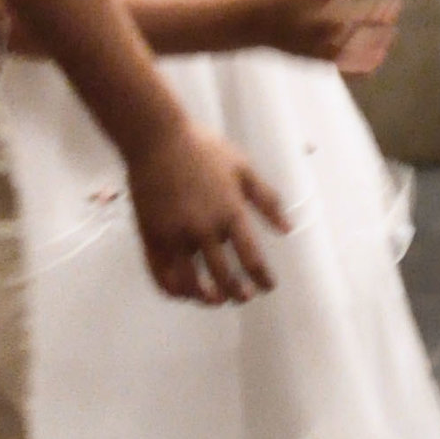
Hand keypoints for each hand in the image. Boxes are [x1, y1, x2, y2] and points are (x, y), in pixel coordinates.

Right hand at [126, 118, 287, 304]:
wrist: (157, 138)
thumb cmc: (203, 149)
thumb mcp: (243, 168)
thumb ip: (267, 199)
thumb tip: (288, 227)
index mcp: (230, 212)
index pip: (252, 258)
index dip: (262, 278)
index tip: (268, 286)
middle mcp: (203, 229)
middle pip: (224, 277)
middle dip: (237, 293)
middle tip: (244, 297)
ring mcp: (175, 235)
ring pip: (191, 282)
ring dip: (206, 297)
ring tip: (214, 300)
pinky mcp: (151, 235)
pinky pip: (161, 274)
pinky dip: (173, 289)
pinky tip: (182, 291)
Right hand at [239, 0, 402, 65]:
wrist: (241, 20)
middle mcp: (312, 17)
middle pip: (355, 15)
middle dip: (380, 11)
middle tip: (394, 6)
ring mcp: (312, 40)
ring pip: (354, 43)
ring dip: (377, 38)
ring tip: (391, 31)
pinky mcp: (309, 58)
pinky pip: (341, 65)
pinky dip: (363, 64)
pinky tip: (380, 57)